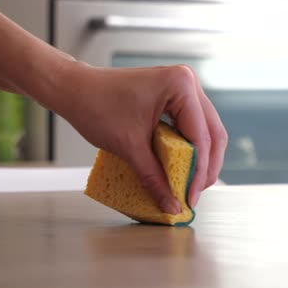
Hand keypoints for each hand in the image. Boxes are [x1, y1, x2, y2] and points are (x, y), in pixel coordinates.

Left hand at [44, 62, 227, 213]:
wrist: (75, 90)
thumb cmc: (96, 107)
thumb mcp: (129, 147)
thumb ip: (154, 178)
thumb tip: (172, 205)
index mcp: (180, 86)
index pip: (201, 137)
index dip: (198, 173)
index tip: (190, 198)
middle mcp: (187, 82)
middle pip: (212, 133)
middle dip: (206, 167)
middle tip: (195, 194)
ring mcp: (183, 87)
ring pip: (207, 130)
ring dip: (201, 158)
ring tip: (191, 185)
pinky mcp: (176, 96)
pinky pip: (193, 125)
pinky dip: (191, 147)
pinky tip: (184, 167)